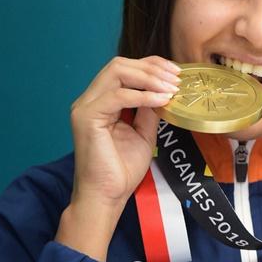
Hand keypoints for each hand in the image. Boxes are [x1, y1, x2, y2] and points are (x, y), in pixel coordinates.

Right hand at [55, 55, 180, 260]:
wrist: (106, 196)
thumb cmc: (121, 170)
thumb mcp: (144, 133)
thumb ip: (150, 110)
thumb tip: (166, 91)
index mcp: (101, 101)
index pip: (124, 69)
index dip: (151, 66)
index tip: (176, 73)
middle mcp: (90, 99)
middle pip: (119, 64)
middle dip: (152, 67)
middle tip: (176, 78)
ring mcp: (85, 107)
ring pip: (117, 73)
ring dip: (149, 77)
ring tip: (171, 88)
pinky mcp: (87, 118)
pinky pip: (118, 96)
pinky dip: (143, 95)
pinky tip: (161, 100)